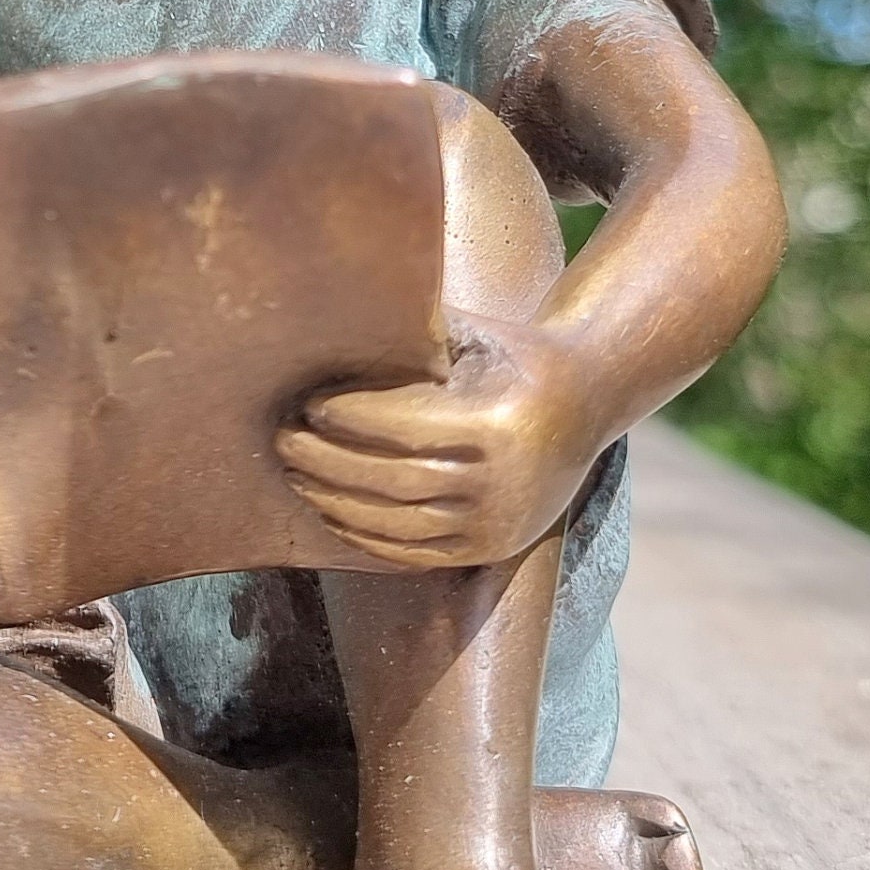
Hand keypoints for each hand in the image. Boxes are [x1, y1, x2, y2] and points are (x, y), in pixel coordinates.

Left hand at [276, 313, 607, 568]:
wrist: (587, 402)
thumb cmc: (515, 356)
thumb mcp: (475, 334)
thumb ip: (416, 333)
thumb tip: (334, 315)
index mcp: (496, 425)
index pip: (403, 429)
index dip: (348, 419)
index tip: (308, 403)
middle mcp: (500, 482)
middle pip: (392, 482)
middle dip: (327, 463)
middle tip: (283, 440)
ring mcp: (496, 523)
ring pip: (397, 525)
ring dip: (335, 503)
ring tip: (296, 475)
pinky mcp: (491, 549)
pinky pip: (416, 554)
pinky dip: (367, 538)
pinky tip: (332, 512)